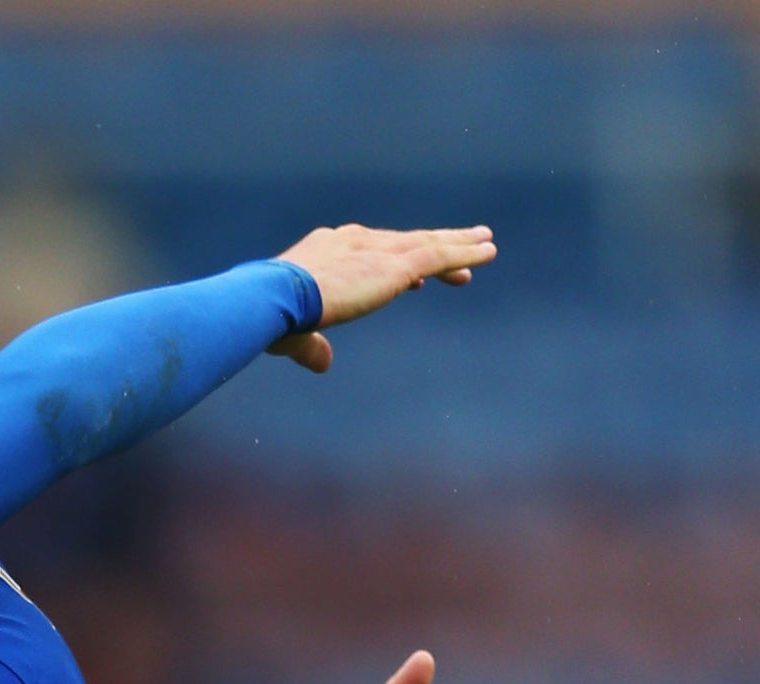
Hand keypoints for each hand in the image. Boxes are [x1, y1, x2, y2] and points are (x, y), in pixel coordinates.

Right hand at [267, 223, 496, 372]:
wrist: (274, 296)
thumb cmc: (272, 315)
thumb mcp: (294, 332)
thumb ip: (314, 347)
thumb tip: (324, 365)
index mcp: (327, 250)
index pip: (370, 252)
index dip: (394, 262)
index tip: (414, 278)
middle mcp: (354, 242)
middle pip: (403, 243)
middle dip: (432, 245)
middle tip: (463, 244)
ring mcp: (377, 252)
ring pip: (427, 244)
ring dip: (458, 244)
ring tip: (486, 242)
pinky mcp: (394, 266)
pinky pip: (437, 256)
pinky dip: (464, 253)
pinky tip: (488, 252)